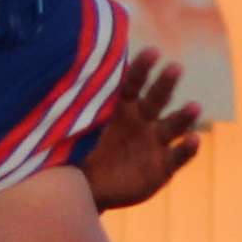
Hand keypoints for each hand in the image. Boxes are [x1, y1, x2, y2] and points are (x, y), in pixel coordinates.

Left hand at [79, 52, 204, 211]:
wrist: (86, 189)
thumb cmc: (76, 153)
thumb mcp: (68, 131)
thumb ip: (68, 111)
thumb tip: (46, 83)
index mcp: (121, 106)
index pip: (133, 82)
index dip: (143, 67)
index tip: (153, 52)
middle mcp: (142, 120)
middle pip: (157, 98)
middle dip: (166, 83)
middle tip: (175, 67)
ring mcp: (155, 142)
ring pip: (173, 125)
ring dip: (184, 116)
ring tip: (194, 106)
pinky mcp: (164, 167)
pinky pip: (179, 156)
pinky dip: (188, 148)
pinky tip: (195, 140)